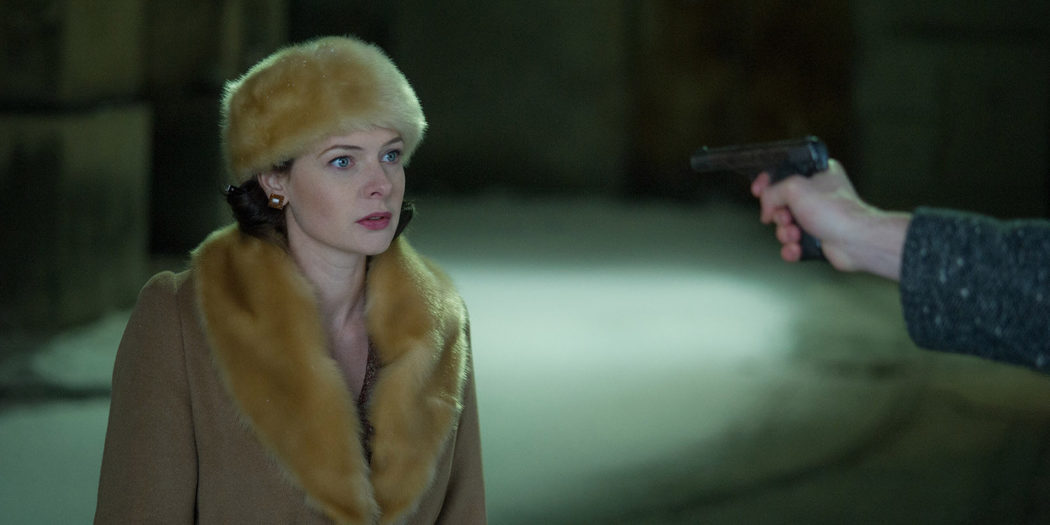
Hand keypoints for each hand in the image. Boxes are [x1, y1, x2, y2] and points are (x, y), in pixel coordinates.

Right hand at [750, 159, 910, 280]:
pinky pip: (793, 244)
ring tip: (796, 234)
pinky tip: (797, 248)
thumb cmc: (836, 211)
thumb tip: (766, 206)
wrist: (856, 241)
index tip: (758, 190)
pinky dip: (791, 248)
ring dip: (785, 233)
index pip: (784, 172)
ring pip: (785, 226)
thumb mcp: (795, 188)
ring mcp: (818, 218)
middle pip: (780, 203)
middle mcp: (818, 195)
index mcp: (818, 174)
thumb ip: (772, 191)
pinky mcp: (817, 238)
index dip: (767, 182)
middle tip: (786, 217)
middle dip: (778, 215)